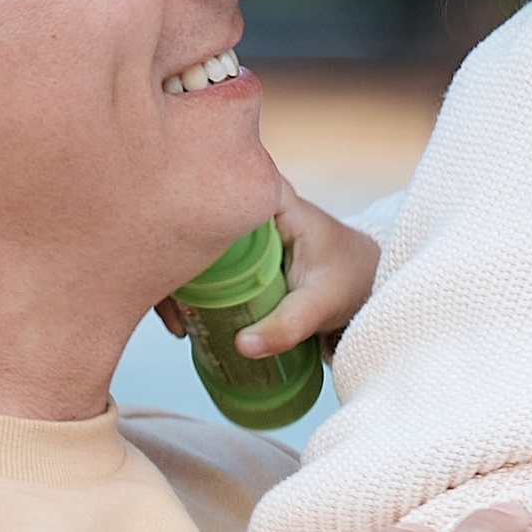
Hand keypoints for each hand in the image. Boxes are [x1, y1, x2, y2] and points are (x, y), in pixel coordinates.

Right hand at [154, 180, 377, 352]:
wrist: (364, 287)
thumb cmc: (351, 281)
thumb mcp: (321, 303)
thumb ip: (287, 325)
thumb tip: (241, 346)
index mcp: (269, 199)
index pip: (215, 184)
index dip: (184, 209)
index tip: (170, 252)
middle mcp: (247, 207)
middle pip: (192, 218)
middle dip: (168, 255)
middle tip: (166, 301)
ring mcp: (236, 231)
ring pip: (189, 244)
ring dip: (172, 276)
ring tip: (175, 322)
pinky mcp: (232, 255)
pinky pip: (198, 264)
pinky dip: (185, 290)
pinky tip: (182, 323)